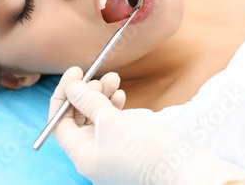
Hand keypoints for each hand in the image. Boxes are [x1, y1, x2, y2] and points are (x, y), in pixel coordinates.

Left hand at [49, 67, 244, 184]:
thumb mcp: (112, 122)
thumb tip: (71, 86)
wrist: (184, 172)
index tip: (75, 72)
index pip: (60, 122)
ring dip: (102, 96)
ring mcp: (111, 152)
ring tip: (114, 79)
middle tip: (100, 76)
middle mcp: (93, 156)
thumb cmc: (147, 152)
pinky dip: (114, 107)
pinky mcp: (128, 147)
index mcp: (82, 155)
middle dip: (87, 93)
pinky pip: (113, 124)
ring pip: (97, 119)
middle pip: (78, 119)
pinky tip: (121, 95)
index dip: (64, 95)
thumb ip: (89, 102)